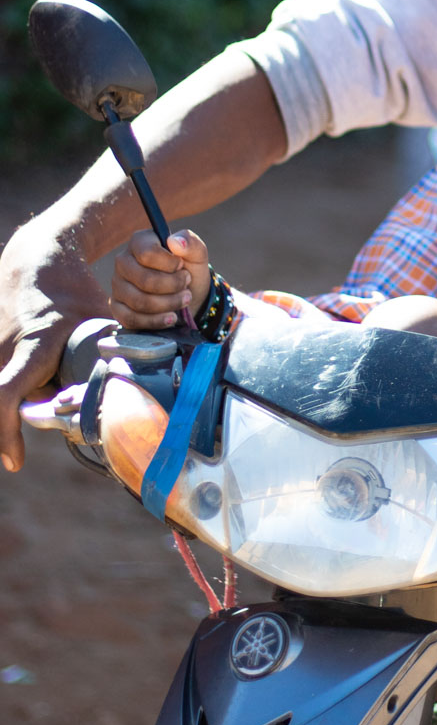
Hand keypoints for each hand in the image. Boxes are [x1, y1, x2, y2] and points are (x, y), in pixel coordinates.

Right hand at [0, 220, 110, 471]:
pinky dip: (33, 379)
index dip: (7, 434)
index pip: (5, 398)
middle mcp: (5, 353)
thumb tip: (135, 377)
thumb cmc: (68, 288)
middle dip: (44, 408)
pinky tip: (54, 363)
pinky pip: (13, 376)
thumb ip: (109, 349)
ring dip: (41, 390)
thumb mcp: (95, 317)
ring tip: (65, 368)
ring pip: (19, 389)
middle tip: (72, 396)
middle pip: (20, 401)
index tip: (17, 463)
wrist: (33, 261)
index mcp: (31, 348)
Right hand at [111, 229, 210, 327]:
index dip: (170, 264)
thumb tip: (175, 241)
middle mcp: (123, 262)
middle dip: (173, 286)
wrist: (189, 294)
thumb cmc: (189, 270)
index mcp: (139, 242)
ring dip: (168, 304)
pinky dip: (155, 321)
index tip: (182, 267)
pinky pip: (131, 319)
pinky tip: (170, 318)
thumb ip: (191, 243)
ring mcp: (118, 285)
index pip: (147, 253)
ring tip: (184, 299)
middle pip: (144, 280)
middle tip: (187, 285)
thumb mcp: (197, 254)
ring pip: (139, 301)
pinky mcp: (117, 307)